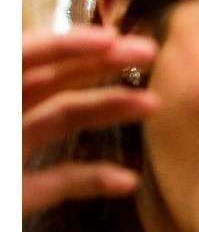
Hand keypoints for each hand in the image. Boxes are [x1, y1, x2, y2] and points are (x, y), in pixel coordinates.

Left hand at [23, 26, 158, 213]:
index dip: (69, 45)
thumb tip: (22, 54)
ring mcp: (13, 151)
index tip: (113, 39)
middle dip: (102, 63)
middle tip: (150, 52)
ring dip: (110, 110)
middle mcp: (7, 115)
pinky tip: (128, 180)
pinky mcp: (20, 191)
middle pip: (54, 79)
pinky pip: (59, 181)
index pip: (27, 56)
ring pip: (63, 121)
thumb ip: (15, 80)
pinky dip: (94, 179)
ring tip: (152, 105)